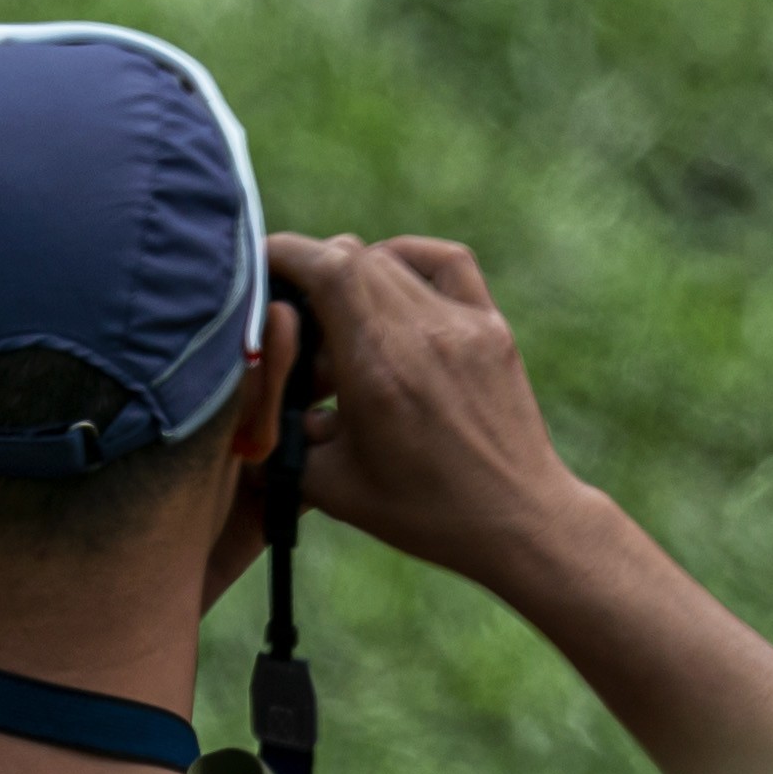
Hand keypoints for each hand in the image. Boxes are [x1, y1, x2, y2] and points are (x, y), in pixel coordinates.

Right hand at [264, 231, 606, 584]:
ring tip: (340, 313)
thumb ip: (284, 436)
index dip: (284, 253)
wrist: (515, 520)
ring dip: (352, 271)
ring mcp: (461, 325)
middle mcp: (420, 334)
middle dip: (310, 267)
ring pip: (391, 259)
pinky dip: (408, 258)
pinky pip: (446, 262)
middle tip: (292, 303)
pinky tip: (390, 284)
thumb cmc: (423, 512)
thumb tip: (258, 396)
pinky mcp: (490, 327)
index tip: (257, 265)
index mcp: (376, 370)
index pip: (326, 269)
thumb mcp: (331, 487)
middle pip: (352, 256)